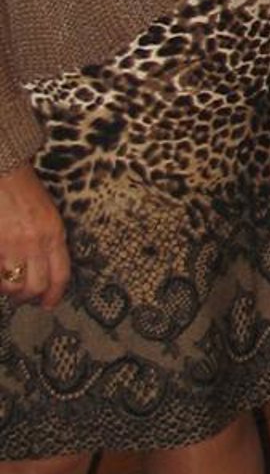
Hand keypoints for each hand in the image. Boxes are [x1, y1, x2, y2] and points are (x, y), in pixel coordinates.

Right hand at [0, 163, 70, 309]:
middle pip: (36, 286)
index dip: (54, 295)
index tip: (48, 304)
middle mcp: (34, 242)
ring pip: (13, 285)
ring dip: (9, 290)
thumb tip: (44, 268)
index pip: (60, 274)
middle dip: (29, 297)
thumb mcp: (48, 214)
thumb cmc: (24, 190)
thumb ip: (50, 240)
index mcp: (54, 233)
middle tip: (23, 297)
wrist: (3, 169)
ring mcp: (10, 245)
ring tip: (7, 285)